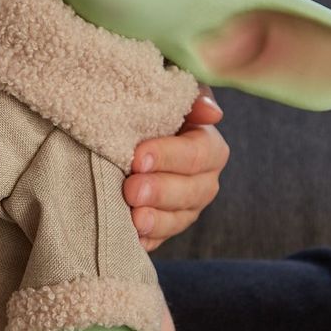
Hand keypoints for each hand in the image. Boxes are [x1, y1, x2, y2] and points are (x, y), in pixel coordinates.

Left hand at [124, 85, 229, 250]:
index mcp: (207, 144)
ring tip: (134, 219)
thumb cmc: (145, 106)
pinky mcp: (164, 227)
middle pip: (193, 191)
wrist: (118, 134)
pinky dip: (146, 240)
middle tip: (131, 189)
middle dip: (161, 191)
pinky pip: (160, 240)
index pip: (198, 153)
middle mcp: (203, 179)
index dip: (170, 156)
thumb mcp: (167, 90)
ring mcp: (185, 207)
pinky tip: (131, 239)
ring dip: (157, 221)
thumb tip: (211, 112)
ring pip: (179, 219)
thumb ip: (190, 95)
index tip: (138, 157)